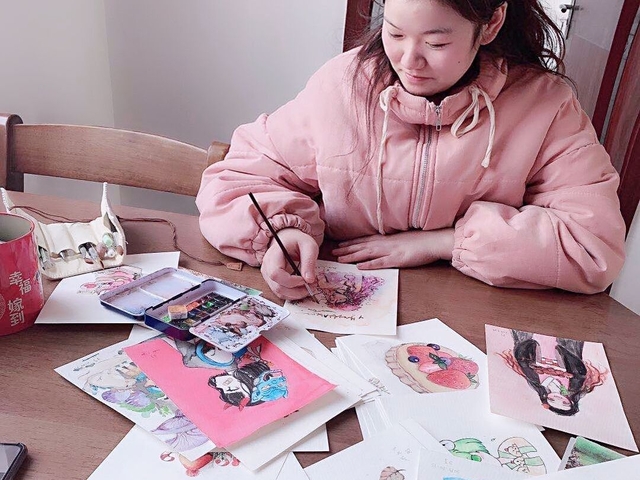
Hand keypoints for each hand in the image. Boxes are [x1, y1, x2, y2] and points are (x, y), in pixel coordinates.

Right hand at [261, 228, 318, 299]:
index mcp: (273, 254)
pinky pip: (280, 292)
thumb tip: (309, 280)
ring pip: (279, 292)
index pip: (276, 274)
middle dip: (296, 291)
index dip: (291, 281)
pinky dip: (292, 294)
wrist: (288, 239)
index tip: (305, 280)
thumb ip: (309, 261)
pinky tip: (301, 288)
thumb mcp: (309, 246)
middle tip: (311, 286)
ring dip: (295, 294)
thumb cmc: (297, 241)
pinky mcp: (272, 280)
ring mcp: (268, 274)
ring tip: (308, 287)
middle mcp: (267, 266)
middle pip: (277, 286)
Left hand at [332, 228, 453, 268]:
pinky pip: (381, 263)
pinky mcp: (398, 259)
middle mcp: (385, 243)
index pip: (365, 240)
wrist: (435, 240)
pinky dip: (369, 264)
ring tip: (340, 259)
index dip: (351, 243)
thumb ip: (392, 241)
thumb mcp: (402, 238)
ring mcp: (391, 251)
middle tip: (333, 253)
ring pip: (367, 254)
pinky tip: (359, 267)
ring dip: (353, 256)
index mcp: (387, 238)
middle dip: (347, 250)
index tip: (339, 246)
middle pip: (362, 246)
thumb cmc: (421, 240)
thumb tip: (383, 244)